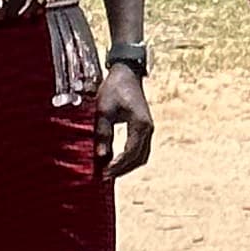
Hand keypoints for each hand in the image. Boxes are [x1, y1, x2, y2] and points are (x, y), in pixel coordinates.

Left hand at [97, 63, 154, 179]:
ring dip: (127, 165)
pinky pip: (140, 148)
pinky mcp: (144, 127)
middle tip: (105, 177)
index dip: (117, 165)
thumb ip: (103, 133)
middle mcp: (148, 129)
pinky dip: (130, 157)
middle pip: (139, 158)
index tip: (104, 173)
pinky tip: (117, 160)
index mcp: (140, 125)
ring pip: (141, 155)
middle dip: (122, 169)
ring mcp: (148, 128)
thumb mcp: (104, 110)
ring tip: (110, 171)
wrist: (126, 73)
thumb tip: (101, 156)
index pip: (130, 152)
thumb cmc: (114, 89)